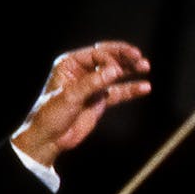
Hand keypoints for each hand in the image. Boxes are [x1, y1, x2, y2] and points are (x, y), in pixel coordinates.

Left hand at [12, 41, 150, 165]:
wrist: (49, 139)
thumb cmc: (50, 114)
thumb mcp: (69, 96)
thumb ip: (92, 83)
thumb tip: (114, 71)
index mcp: (69, 64)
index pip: (96, 54)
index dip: (109, 60)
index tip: (116, 72)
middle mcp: (82, 71)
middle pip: (108, 59)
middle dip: (124, 57)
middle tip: (139, 57)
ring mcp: (92, 85)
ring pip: (115, 74)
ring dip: (130, 70)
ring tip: (145, 67)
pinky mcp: (99, 100)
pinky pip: (118, 92)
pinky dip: (131, 89)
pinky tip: (144, 87)